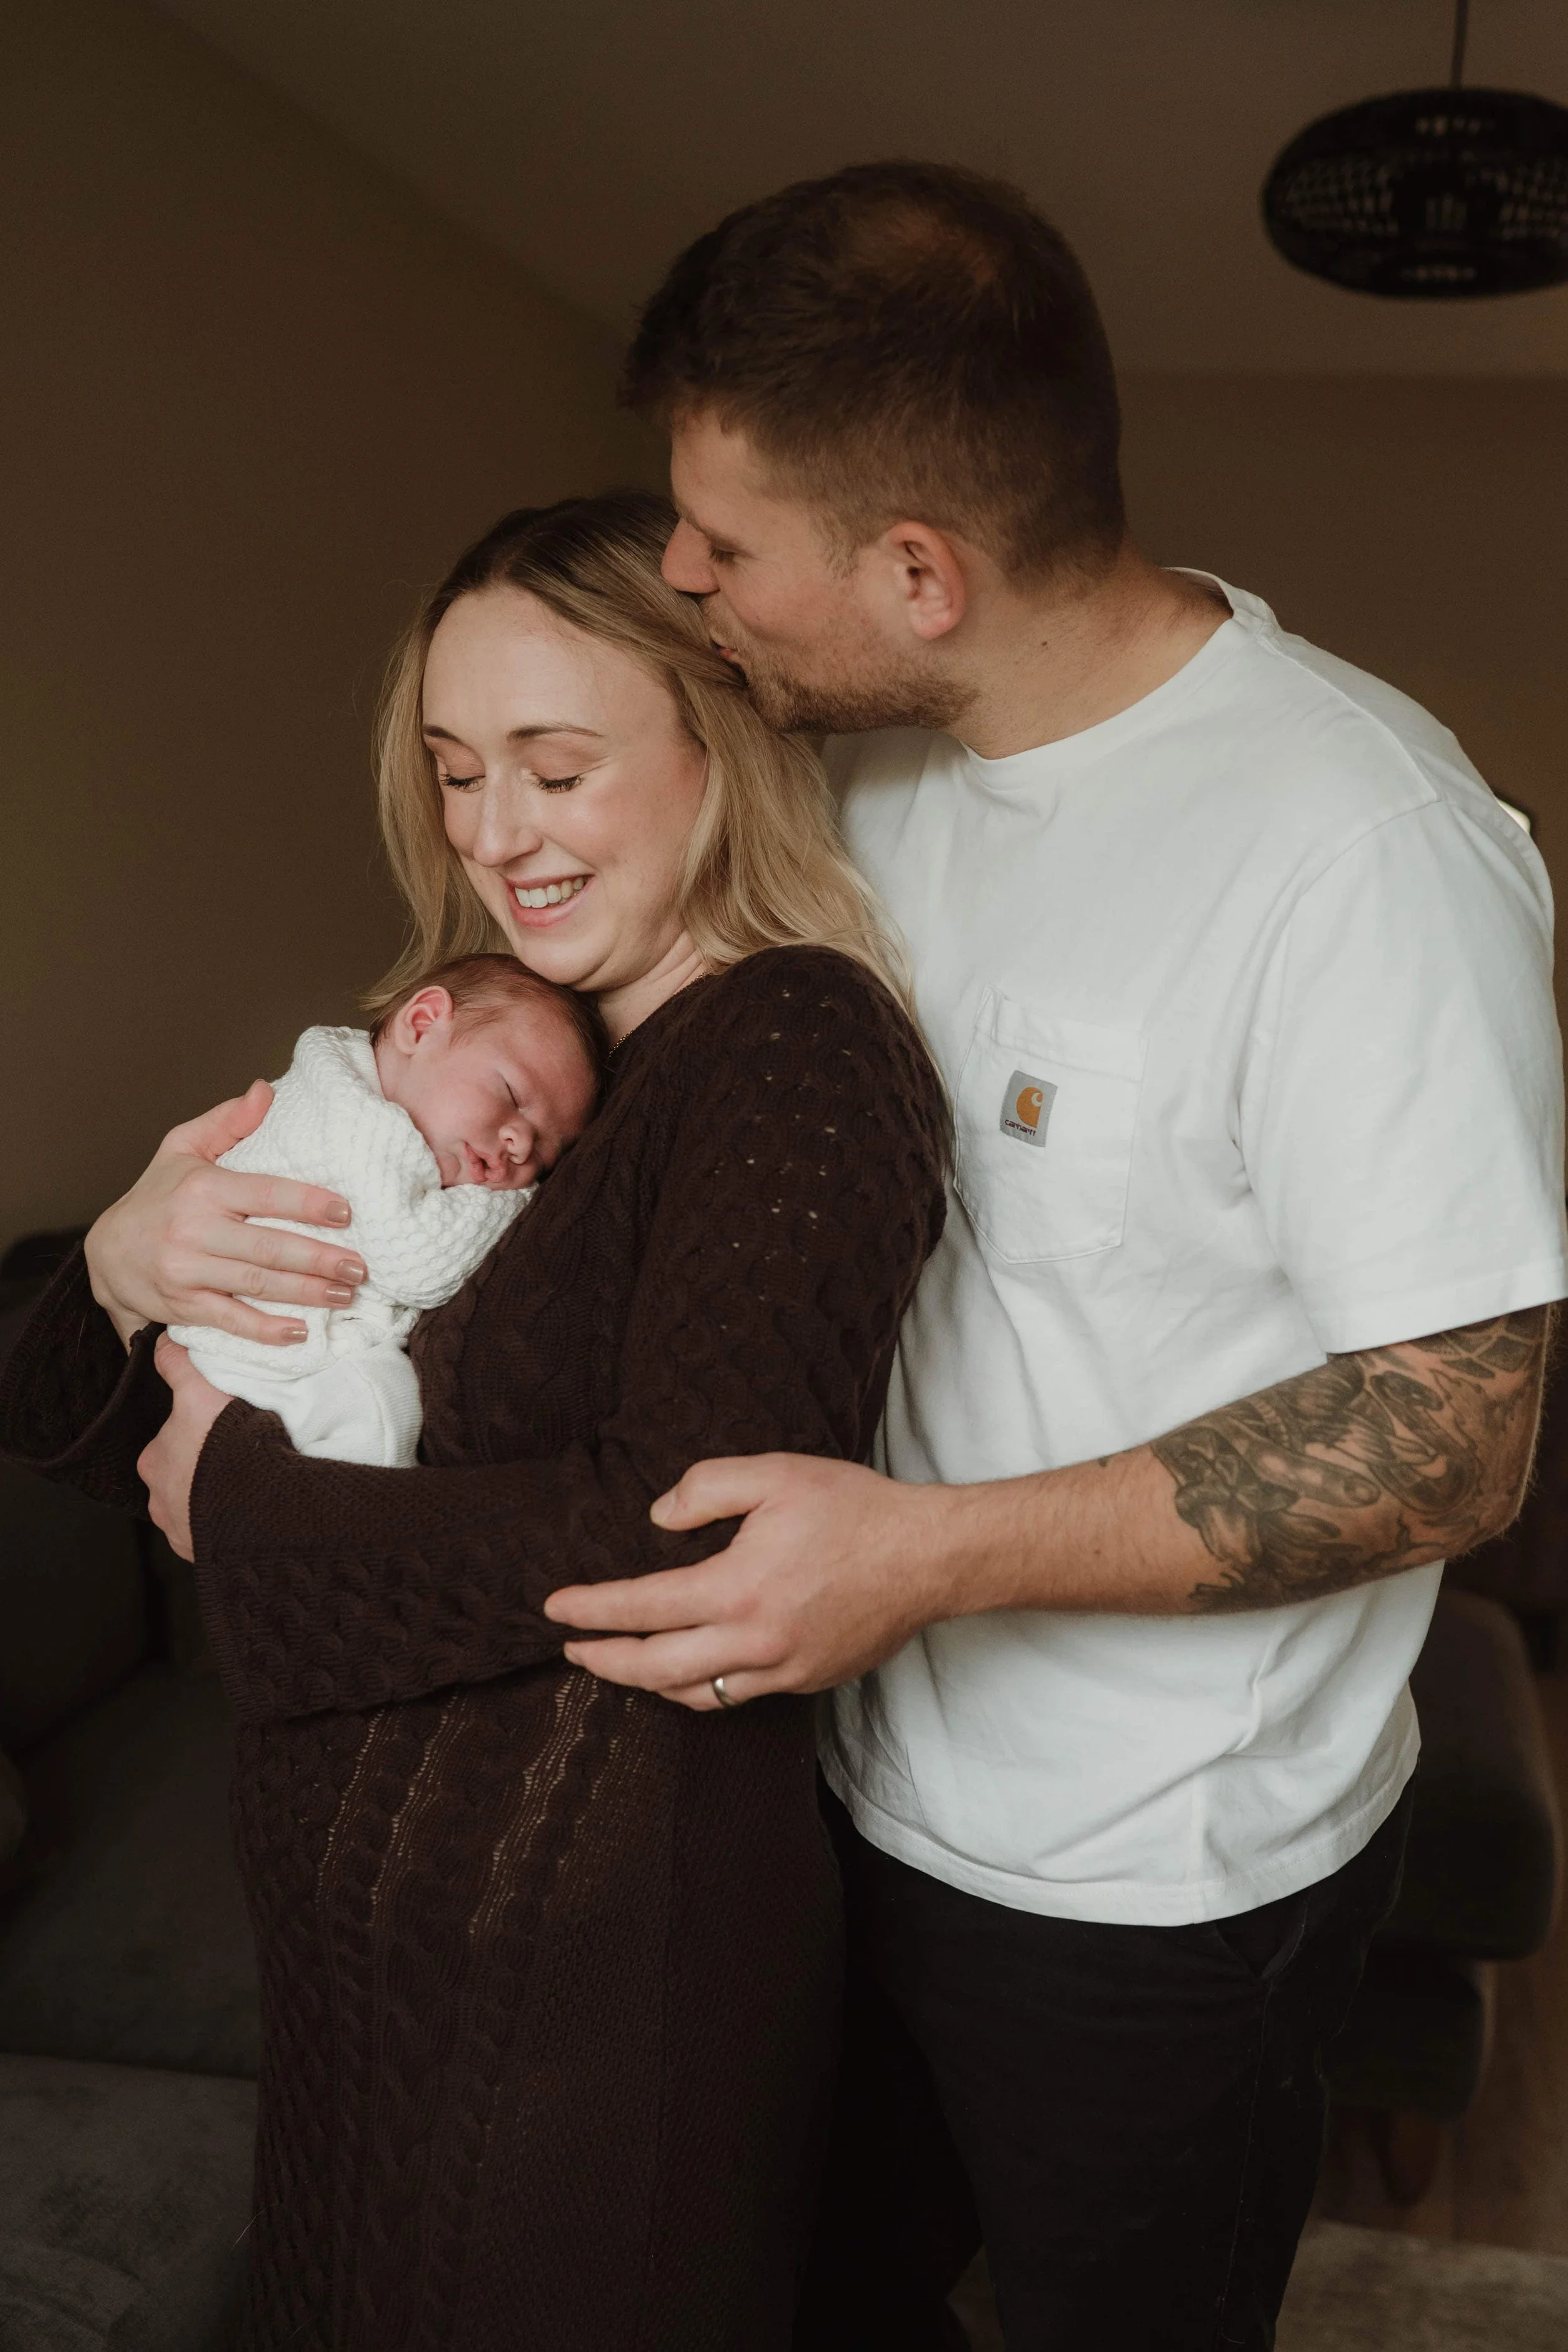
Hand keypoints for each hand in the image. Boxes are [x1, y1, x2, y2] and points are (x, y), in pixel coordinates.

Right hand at [86, 1082, 365, 1346]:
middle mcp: (193, 1230)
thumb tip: (265, 1090)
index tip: (346, 1212)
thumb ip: (228, 1121)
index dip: (308, 1203)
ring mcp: (187, 1271)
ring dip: (306, 1293)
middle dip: (319, 1259)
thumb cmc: (157, 1195)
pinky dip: (265, 1330)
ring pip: (256, 1284)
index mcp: (203, 1187)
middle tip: (359, 1266)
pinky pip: (230, 1320)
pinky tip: (300, 1332)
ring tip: (345, 1293)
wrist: (105, 1252)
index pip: (265, 1193)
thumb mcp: (182, 1147)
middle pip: (268, 1246)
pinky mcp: (183, 1306)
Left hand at [137, 1336, 231, 1561]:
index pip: (172, 1443)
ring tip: (247, 1486)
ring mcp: (180, 1531)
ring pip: (197, 1507)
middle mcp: (159, 1501)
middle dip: (205, 1470)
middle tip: (239, 1458)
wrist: (255, 1506)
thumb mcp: (199, 1394)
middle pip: (183, 1477)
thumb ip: (179, 1367)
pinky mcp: (203, 1554)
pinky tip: (246, 1512)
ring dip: (215, 1499)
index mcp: (154, 1461)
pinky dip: (226, 1525)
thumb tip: (163, 1340)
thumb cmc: (225, 1447)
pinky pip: (213, 1536)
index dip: (197, 1434)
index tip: (221, 1434)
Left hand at [545, 1454, 961, 1710]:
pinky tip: (690, 1669)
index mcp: (736, 1589)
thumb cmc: (854, 1509)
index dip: (591, 1610)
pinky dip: (701, 1687)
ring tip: (622, 1663)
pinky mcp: (806, 1680)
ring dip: (648, 1683)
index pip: (641, 1609)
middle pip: (655, 1669)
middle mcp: (753, 1642)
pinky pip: (737, 1695)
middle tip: (572, 1648)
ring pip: (695, 1694)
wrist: (928, 1557)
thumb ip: (704, 1490)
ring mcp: (782, 1669)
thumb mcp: (773, 1475)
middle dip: (604, 1661)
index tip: (555, 1609)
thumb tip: (657, 1520)